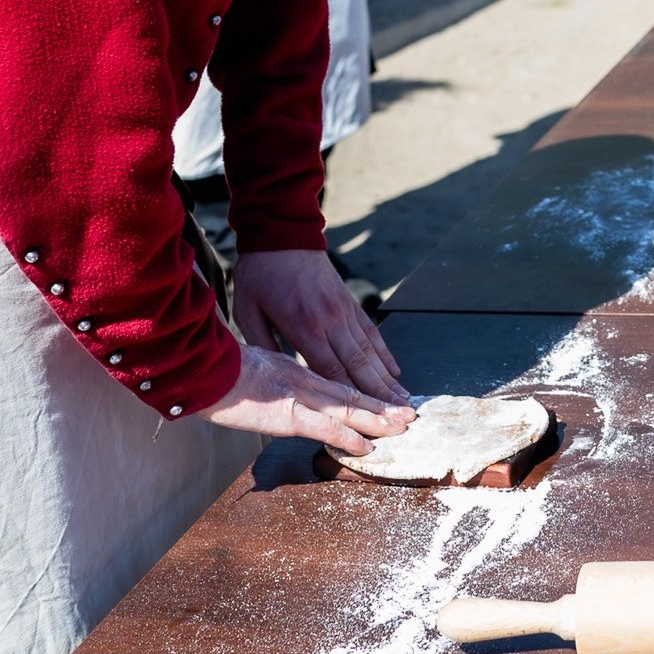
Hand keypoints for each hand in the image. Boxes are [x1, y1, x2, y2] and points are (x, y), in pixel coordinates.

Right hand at [194, 343, 407, 455]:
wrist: (199, 368)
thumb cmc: (214, 370)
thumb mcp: (248, 368)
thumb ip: (267, 380)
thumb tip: (273, 393)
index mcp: (292, 369)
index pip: (336, 383)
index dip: (363, 394)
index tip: (384, 400)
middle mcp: (302, 379)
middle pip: (351, 394)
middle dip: (382, 406)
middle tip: (408, 414)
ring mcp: (297, 396)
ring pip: (348, 408)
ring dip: (377, 419)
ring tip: (401, 427)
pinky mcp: (287, 415)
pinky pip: (326, 428)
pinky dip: (349, 438)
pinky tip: (366, 446)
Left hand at [232, 249, 410, 408]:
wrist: (282, 235)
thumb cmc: (261, 274)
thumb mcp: (248, 312)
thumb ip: (264, 346)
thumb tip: (275, 376)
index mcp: (304, 327)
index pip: (332, 372)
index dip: (351, 399)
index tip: (367, 419)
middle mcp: (331, 321)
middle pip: (360, 366)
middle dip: (381, 395)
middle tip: (400, 419)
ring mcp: (344, 311)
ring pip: (371, 352)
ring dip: (388, 379)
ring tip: (405, 400)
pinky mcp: (351, 303)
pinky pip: (372, 333)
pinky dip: (385, 354)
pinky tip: (395, 371)